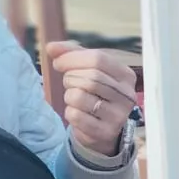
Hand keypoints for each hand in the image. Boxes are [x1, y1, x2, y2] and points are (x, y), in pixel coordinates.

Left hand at [46, 41, 136, 155]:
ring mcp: (119, 115)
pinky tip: (77, 113)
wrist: (103, 128)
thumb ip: (71, 54)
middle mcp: (127, 95)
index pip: (98, 59)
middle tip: (68, 83)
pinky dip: (70, 112)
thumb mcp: (88, 70)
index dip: (72, 58)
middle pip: (90, 77)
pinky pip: (76, 115)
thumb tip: (51, 47)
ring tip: (74, 98)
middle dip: (70, 78)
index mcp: (126, 75)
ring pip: (80, 96)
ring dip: (69, 96)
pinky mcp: (106, 131)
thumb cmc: (94, 94)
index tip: (58, 63)